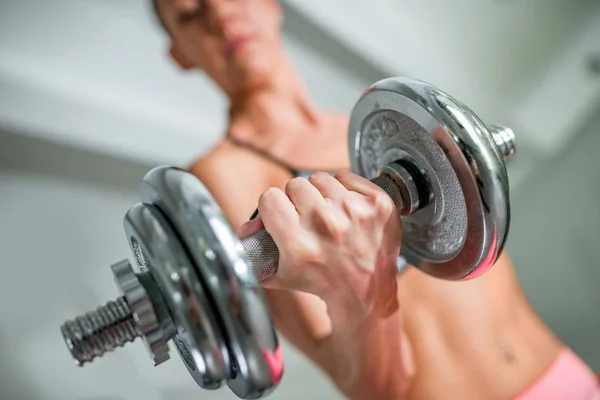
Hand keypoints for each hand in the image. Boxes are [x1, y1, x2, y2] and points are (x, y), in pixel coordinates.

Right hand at [236, 171, 401, 318]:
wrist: (366, 291)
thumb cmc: (321, 281)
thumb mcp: (279, 273)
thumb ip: (253, 249)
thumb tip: (244, 227)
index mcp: (298, 243)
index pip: (270, 197)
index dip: (274, 207)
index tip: (282, 216)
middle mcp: (326, 225)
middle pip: (295, 185)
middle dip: (298, 200)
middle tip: (307, 218)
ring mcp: (355, 212)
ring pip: (321, 178)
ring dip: (322, 193)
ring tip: (329, 215)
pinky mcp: (377, 203)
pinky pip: (347, 176)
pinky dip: (346, 189)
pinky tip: (347, 210)